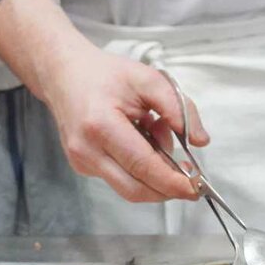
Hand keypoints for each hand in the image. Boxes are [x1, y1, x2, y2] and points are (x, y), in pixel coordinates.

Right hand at [40, 41, 209, 201]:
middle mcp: (87, 150)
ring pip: (128, 188)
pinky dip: (138, 168)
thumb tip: (200, 141)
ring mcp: (82, 161)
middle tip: (190, 183)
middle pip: (135, 189)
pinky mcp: (82, 166)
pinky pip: (119, 178)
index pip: (143, 166)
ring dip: (153, 175)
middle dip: (166, 190)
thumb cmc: (106, 75)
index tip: (196, 187)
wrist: (64, 74)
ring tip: (156, 137)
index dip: (172, 182)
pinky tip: (138, 140)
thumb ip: (178, 108)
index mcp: (101, 125)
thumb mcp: (149, 79)